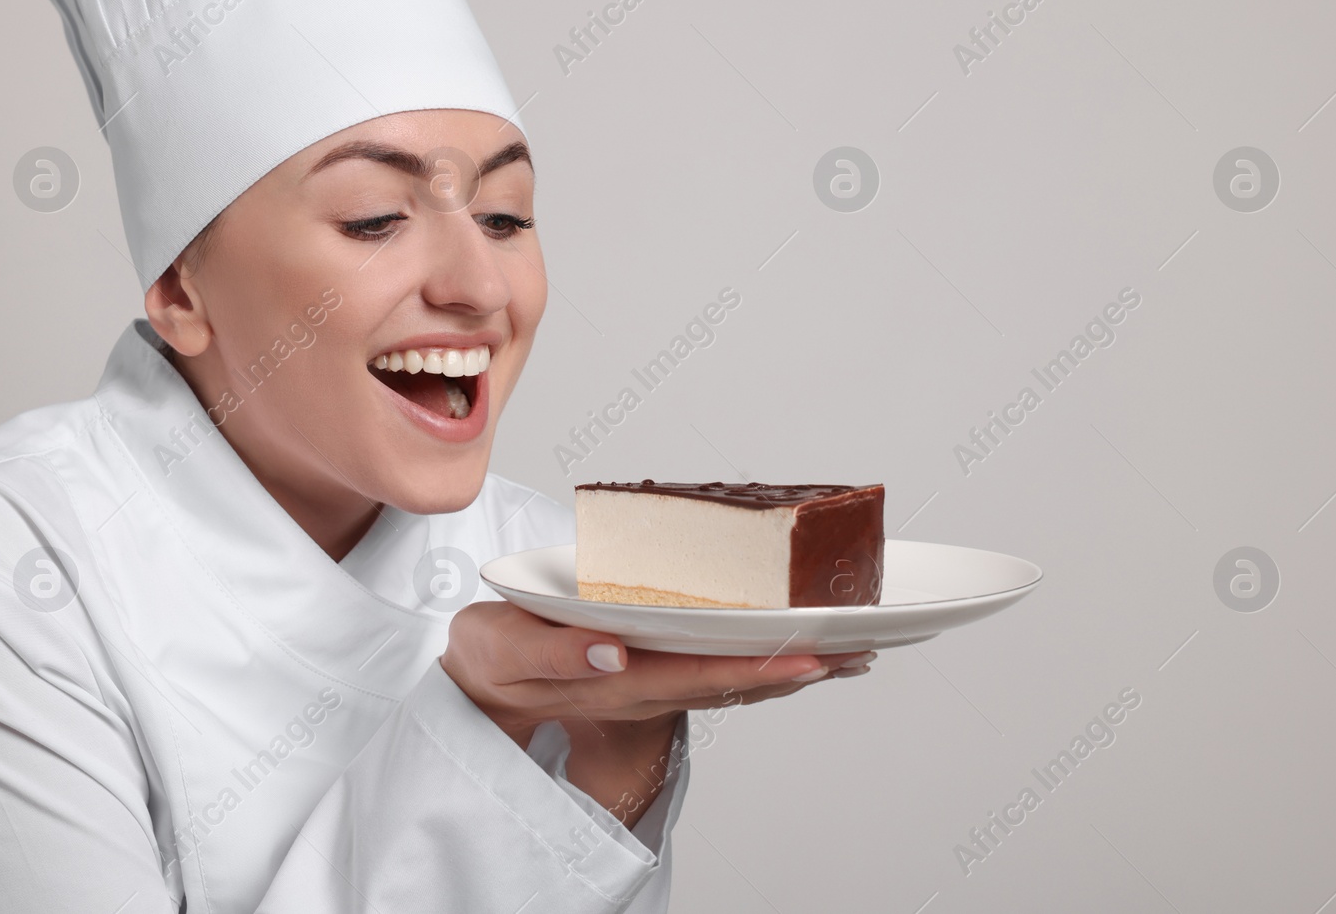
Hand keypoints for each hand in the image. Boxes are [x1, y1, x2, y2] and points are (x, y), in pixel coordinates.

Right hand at [439, 601, 873, 748]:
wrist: (478, 676)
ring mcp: (652, 685)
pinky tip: (800, 653)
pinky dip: (764, 664)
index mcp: (611, 679)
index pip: (695, 676)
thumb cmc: (491, 655)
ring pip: (733, 683)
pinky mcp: (654, 674)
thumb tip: (613, 649)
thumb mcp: (502, 648)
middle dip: (797, 670)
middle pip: (731, 684)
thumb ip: (553, 651)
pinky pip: (718, 673)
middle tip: (858, 649)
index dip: (753, 668)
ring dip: (791, 670)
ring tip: (850, 651)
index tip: (808, 657)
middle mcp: (643, 687)